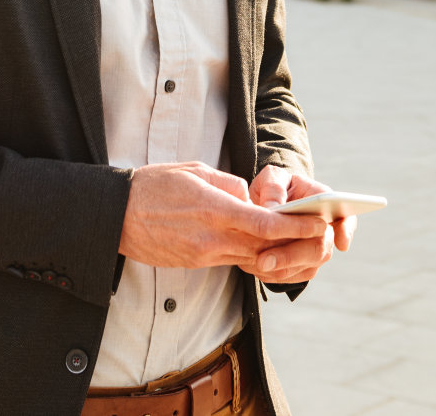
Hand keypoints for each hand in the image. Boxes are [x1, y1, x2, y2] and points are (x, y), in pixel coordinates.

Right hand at [119, 161, 327, 270]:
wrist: (116, 215)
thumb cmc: (153, 185)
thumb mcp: (195, 171)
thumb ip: (229, 184)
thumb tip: (250, 197)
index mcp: (215, 209)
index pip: (266, 225)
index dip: (297, 227)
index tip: (319, 223)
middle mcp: (212, 237)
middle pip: (264, 246)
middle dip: (293, 242)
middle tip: (317, 234)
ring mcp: (203, 254)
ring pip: (249, 256)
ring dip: (272, 249)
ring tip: (294, 239)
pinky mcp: (194, 263)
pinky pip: (229, 259)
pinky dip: (247, 252)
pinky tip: (256, 242)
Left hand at [246, 166, 357, 284]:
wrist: (264, 206)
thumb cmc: (273, 188)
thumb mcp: (271, 179)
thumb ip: (273, 189)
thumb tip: (273, 208)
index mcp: (321, 197)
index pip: (343, 212)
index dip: (346, 228)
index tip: (341, 242)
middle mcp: (325, 223)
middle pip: (322, 244)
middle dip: (293, 253)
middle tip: (265, 260)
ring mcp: (319, 245)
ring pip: (312, 262)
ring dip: (285, 265)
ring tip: (259, 264)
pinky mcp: (308, 263)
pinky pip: (300, 273)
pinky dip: (280, 272)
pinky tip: (262, 268)